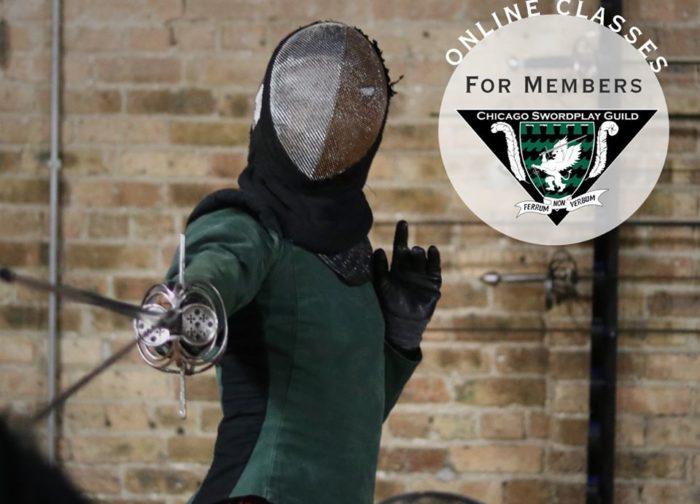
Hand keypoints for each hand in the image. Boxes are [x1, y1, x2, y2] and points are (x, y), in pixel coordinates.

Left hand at [373, 221, 441, 349]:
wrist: (402, 325)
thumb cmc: (389, 305)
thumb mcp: (382, 285)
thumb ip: (379, 268)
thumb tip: (378, 249)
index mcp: (398, 268)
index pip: (399, 247)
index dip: (401, 235)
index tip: (403, 222)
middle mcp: (411, 270)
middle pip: (411, 251)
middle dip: (409, 242)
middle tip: (405, 232)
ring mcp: (422, 276)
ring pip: (422, 259)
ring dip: (418, 253)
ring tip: (415, 251)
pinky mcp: (433, 283)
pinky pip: (434, 269)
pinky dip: (434, 259)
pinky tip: (432, 250)